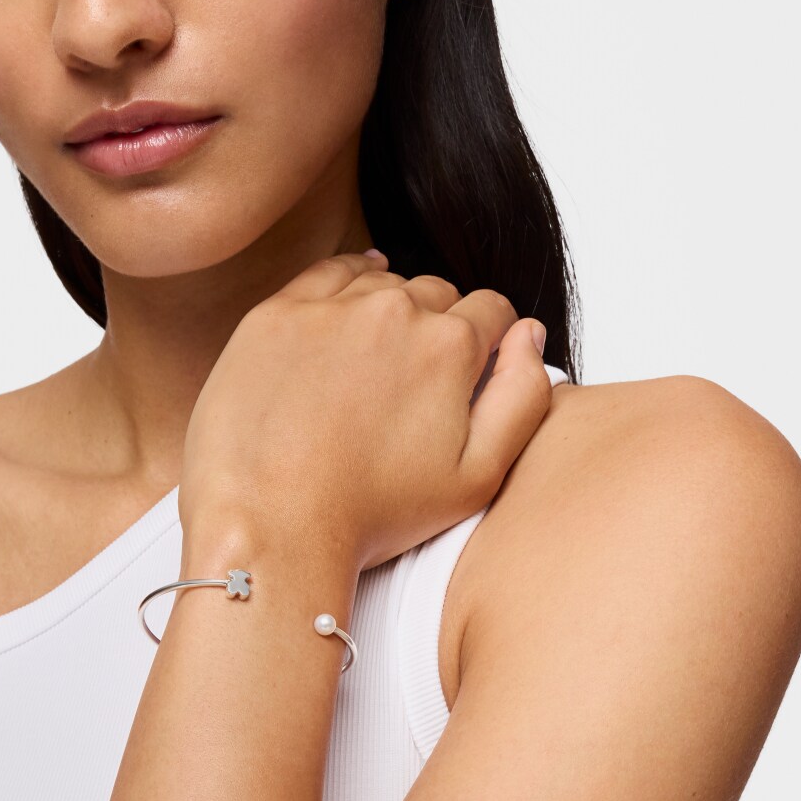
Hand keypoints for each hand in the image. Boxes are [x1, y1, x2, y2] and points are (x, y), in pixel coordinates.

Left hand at [179, 251, 550, 572]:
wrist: (271, 525)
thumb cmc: (371, 513)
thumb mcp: (478, 476)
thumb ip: (522, 397)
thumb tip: (529, 335)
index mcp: (448, 345)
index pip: (491, 310)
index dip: (489, 340)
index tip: (470, 367)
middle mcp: (392, 310)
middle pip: (436, 293)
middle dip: (438, 326)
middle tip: (415, 380)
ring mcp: (328, 307)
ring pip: (382, 282)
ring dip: (388, 309)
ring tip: (374, 362)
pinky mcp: (276, 313)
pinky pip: (325, 275)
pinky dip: (344, 282)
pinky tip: (347, 307)